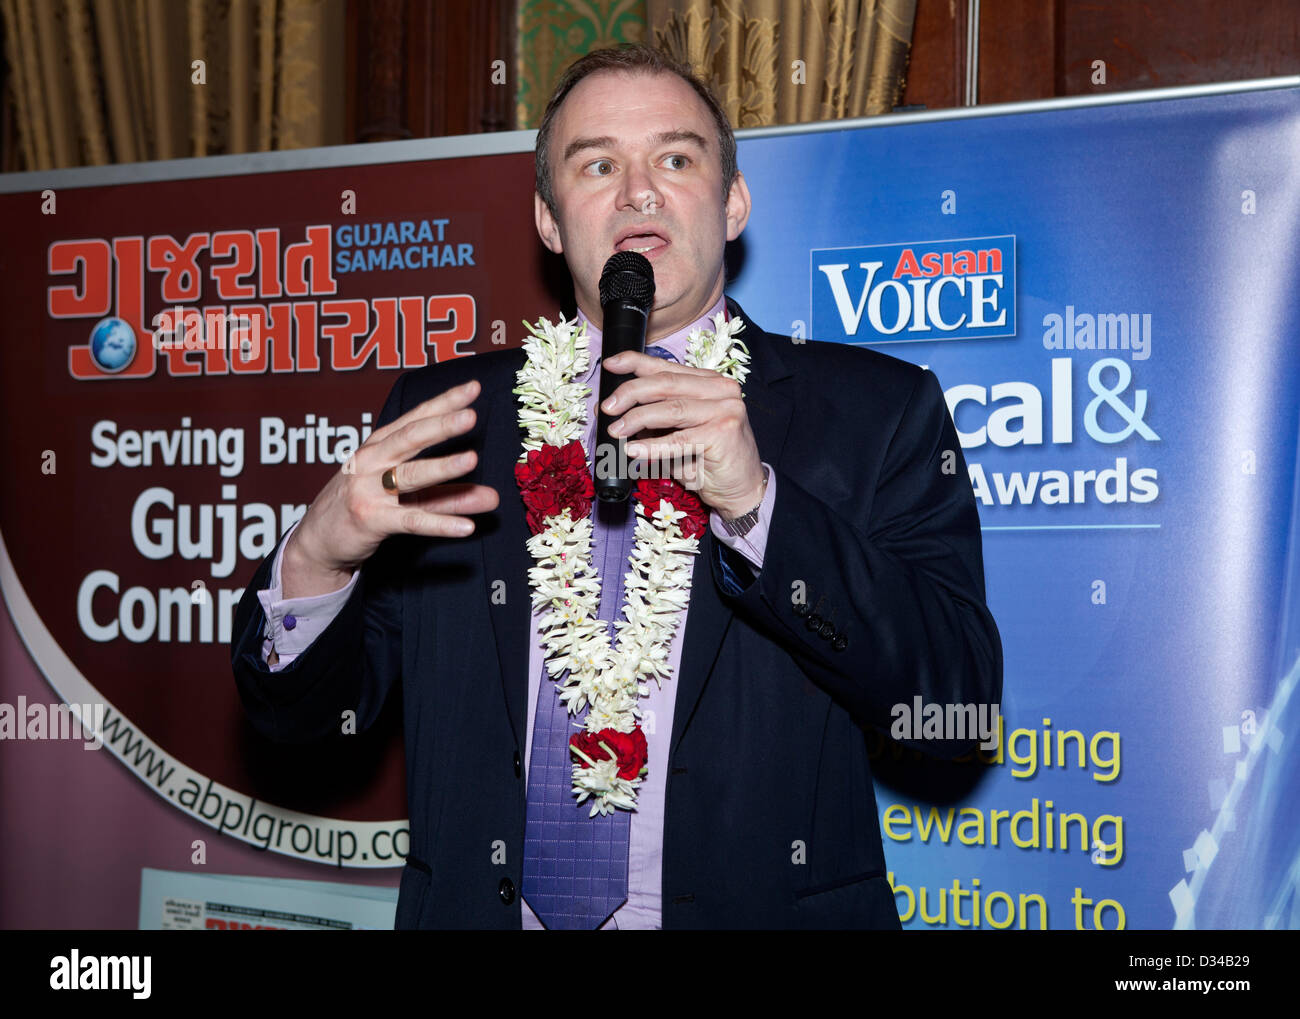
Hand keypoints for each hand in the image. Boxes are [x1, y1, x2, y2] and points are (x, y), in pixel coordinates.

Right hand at [282, 378, 498, 598]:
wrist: (319, 540)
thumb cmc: (363, 506)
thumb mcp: (405, 495)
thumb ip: (449, 494)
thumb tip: (491, 497)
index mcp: (380, 445)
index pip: (416, 418)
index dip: (444, 402)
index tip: (473, 388)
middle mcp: (372, 461)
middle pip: (410, 438)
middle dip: (441, 425)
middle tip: (471, 415)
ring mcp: (368, 489)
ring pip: (410, 475)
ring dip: (442, 467)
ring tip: (472, 459)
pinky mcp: (370, 520)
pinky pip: (410, 520)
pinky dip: (439, 523)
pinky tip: (466, 527)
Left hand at [601, 350, 764, 517]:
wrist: (741, 489)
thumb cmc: (707, 460)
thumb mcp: (675, 433)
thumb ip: (651, 418)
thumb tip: (612, 409)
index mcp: (709, 382)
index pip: (667, 366)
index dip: (635, 362)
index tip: (611, 364)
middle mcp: (721, 389)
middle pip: (666, 384)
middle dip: (630, 393)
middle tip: (607, 408)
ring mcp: (726, 409)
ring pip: (671, 408)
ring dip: (637, 419)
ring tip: (615, 430)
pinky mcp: (724, 433)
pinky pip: (679, 439)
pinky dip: (653, 445)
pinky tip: (634, 450)